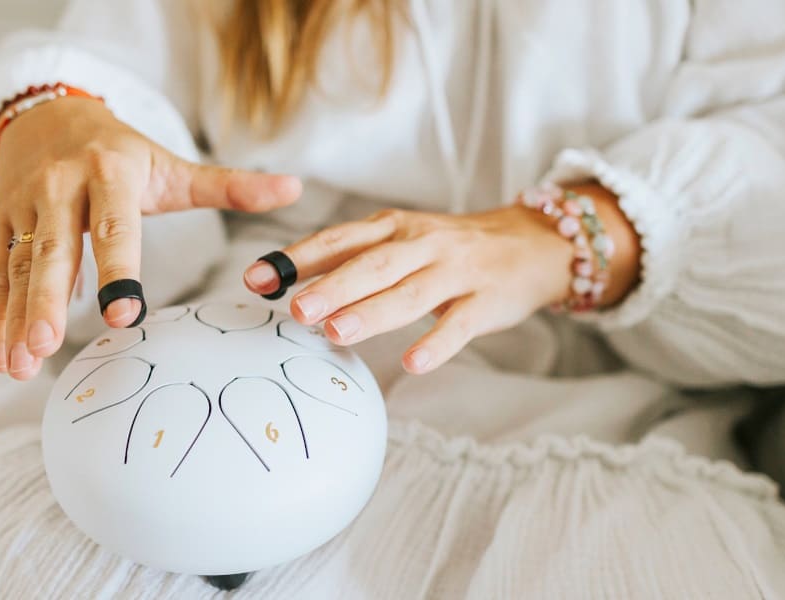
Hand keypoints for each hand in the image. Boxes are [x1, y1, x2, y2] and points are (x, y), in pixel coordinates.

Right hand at [0, 97, 300, 379]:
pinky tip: (3, 356)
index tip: (124, 314)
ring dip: (17, 318)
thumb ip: (230, 186)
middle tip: (47, 345)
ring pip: (21, 267)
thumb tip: (294, 188)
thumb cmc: (121, 151)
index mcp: (111, 174)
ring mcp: (25, 206)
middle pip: (55, 250)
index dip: (119, 271)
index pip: (117, 228)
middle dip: (49, 300)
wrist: (47, 113)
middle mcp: (62, 188)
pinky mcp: (1, 223)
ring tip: (17, 365)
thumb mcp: (172, 166)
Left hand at [242, 184, 638, 373]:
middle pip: (371, 265)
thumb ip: (346, 260)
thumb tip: (282, 282)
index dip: (296, 259)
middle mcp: (421, 244)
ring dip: (371, 313)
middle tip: (296, 311)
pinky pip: (459, 324)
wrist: (529, 243)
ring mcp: (456, 271)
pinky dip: (436, 344)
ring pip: (410, 293)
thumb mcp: (398, 241)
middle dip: (331, 287)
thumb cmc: (448, 249)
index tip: (255, 279)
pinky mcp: (486, 300)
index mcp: (393, 227)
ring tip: (335, 333)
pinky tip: (411, 363)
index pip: (338, 240)